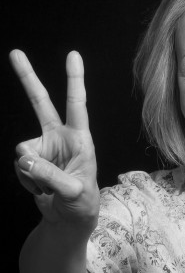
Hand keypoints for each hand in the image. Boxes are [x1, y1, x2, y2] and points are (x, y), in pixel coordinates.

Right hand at [10, 49, 99, 227]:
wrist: (69, 220)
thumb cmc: (81, 203)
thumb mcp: (72, 191)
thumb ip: (49, 174)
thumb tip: (23, 158)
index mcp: (80, 139)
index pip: (77, 105)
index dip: (74, 80)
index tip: (73, 55)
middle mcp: (60, 138)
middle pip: (40, 103)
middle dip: (27, 78)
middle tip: (15, 52)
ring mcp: (43, 148)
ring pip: (23, 151)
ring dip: (32, 173)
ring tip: (49, 186)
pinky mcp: (31, 160)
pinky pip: (19, 166)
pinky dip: (27, 180)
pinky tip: (41, 187)